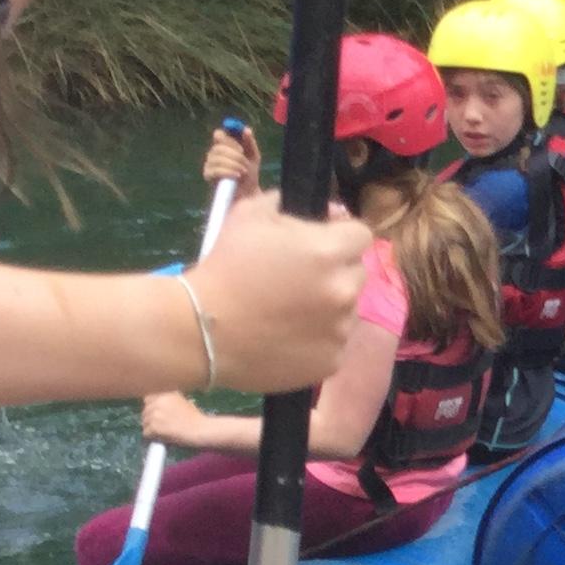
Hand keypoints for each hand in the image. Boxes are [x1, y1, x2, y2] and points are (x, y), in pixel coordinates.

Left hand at [138, 390, 206, 445]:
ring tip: (162, 432)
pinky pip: (146, 433)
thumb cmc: (195, 417)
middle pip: (144, 412)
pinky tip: (162, 437)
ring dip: (151, 428)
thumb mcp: (183, 401)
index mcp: (165, 395)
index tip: (158, 414)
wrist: (200, 429)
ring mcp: (155, 414)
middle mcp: (158, 402)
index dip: (152, 408)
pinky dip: (152, 436)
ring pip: (144, 423)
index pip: (148, 399)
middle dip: (150, 419)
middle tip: (161, 425)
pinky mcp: (154, 426)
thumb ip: (169, 400)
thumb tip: (157, 404)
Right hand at [192, 190, 366, 390]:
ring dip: (328, 307)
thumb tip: (296, 202)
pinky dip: (318, 340)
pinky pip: (334, 344)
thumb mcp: (246, 217)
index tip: (323, 242)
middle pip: (357, 273)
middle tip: (300, 278)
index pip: (361, 235)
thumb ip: (279, 203)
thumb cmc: (223, 268)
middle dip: (335, 271)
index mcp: (329, 251)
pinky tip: (287, 338)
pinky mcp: (331, 363)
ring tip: (289, 312)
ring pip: (347, 311)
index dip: (342, 235)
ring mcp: (340, 330)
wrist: (203, 330)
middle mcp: (344, 290)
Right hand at [203, 125, 262, 187]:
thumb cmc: (249, 173)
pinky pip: (215, 170)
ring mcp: (209, 163)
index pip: (218, 134)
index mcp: (223, 145)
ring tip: (243, 171)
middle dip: (235, 156)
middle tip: (245, 163)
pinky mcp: (208, 175)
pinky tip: (237, 176)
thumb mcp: (253, 156)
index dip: (229, 140)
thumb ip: (250, 142)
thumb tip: (246, 129)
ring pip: (218, 158)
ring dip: (234, 165)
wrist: (248, 192)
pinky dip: (228, 172)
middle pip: (219, 147)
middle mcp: (213, 152)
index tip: (241, 149)